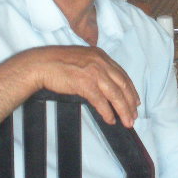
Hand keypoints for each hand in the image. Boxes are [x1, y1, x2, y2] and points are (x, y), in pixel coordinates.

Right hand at [21, 46, 140, 127]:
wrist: (42, 64)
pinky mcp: (85, 83)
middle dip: (130, 102)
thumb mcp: (83, 59)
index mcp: (101, 56)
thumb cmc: (58, 63)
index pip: (122, 75)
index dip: (130, 90)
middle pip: (122, 85)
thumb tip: (106, 86)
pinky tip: (110, 120)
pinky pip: (101, 101)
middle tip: (134, 115)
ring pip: (115, 94)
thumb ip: (96, 68)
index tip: (135, 101)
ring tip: (127, 122)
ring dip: (123, 110)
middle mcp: (101, 62)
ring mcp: (94, 72)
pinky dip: (107, 112)